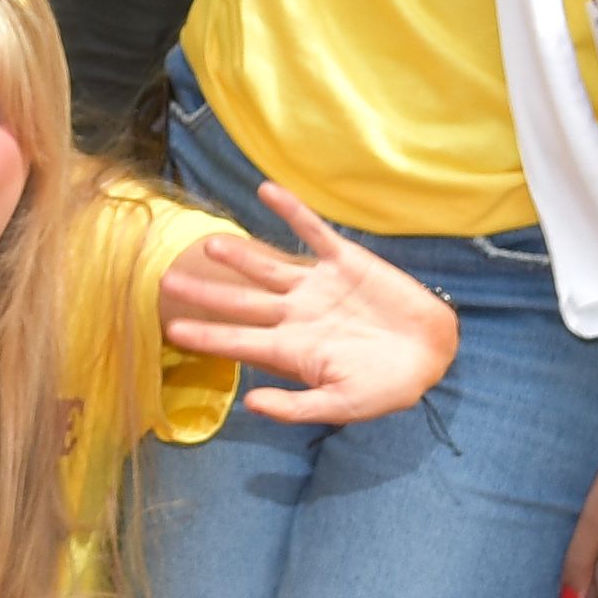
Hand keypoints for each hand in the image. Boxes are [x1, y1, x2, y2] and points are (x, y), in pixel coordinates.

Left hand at [154, 188, 464, 426]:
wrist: (430, 355)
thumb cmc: (385, 387)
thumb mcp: (341, 406)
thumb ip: (296, 407)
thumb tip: (250, 404)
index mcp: (291, 349)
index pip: (239, 342)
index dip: (207, 335)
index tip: (172, 330)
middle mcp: (296, 313)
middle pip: (242, 302)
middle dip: (207, 294)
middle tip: (167, 281)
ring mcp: (317, 286)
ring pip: (269, 266)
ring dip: (241, 256)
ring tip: (210, 245)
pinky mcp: (345, 262)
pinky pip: (313, 232)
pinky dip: (291, 211)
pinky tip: (267, 190)